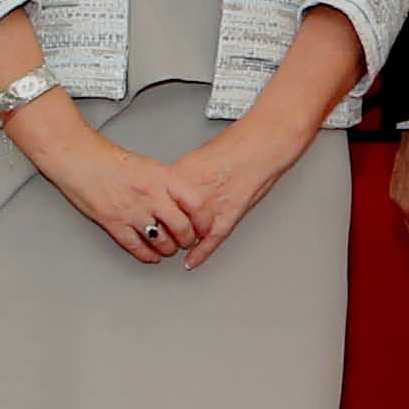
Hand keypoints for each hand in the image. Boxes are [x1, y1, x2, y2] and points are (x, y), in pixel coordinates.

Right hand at [24, 111, 205, 265]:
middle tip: (187, 240)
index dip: (204, 220)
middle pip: (182, 227)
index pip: (195, 203)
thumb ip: (166, 183)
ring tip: (168, 248)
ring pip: (161, 242)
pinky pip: (136, 248)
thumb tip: (183, 202)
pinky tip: (151, 255)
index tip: (205, 226)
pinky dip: (147, 255)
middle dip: (187, 239)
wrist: (77, 159)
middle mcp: (150, 195)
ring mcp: (131, 211)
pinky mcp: (113, 223)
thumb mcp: (147, 165)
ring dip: (168, 249)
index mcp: (161, 177)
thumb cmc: (108, 159)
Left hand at [165, 114, 314, 269]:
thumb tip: (169, 188)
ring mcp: (209, 208)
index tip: (147, 216)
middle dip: (162, 228)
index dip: (151, 212)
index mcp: (181, 176)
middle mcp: (192, 193)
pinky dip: (200, 254)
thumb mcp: (197, 157)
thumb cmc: (236, 147)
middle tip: (159, 231)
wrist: (260, 146)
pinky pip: (210, 242)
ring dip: (180, 240)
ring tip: (177, 240)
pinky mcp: (227, 218)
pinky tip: (192, 261)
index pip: (156, 201)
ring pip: (186, 234)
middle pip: (167, 220)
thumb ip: (181, 177)